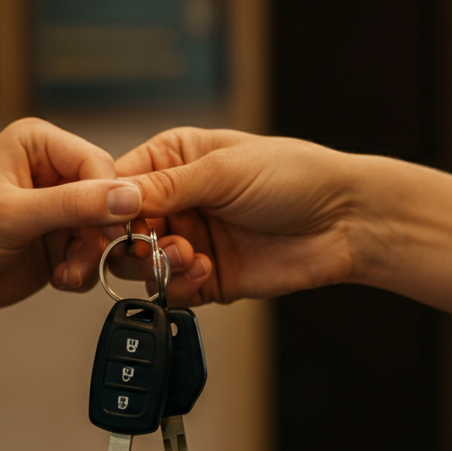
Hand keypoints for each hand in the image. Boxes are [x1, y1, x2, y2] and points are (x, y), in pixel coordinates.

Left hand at [0, 118, 145, 346]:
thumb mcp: (12, 216)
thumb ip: (74, 204)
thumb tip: (130, 196)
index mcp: (37, 144)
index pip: (100, 164)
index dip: (111, 199)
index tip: (110, 232)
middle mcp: (51, 173)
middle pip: (109, 200)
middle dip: (100, 235)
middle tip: (87, 258)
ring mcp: (55, 211)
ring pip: (104, 232)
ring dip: (92, 258)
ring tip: (65, 273)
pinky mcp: (56, 244)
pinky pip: (92, 256)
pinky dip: (84, 271)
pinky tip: (58, 278)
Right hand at [64, 127, 373, 305]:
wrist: (346, 221)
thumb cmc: (295, 176)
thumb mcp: (224, 171)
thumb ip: (165, 186)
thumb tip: (112, 196)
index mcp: (174, 160)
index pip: (118, 185)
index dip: (105, 206)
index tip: (105, 223)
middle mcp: (178, 201)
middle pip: (122, 230)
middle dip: (130, 242)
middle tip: (149, 245)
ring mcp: (192, 241)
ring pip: (142, 264)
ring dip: (157, 264)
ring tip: (187, 255)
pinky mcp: (208, 278)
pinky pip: (173, 290)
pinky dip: (180, 285)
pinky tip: (205, 270)